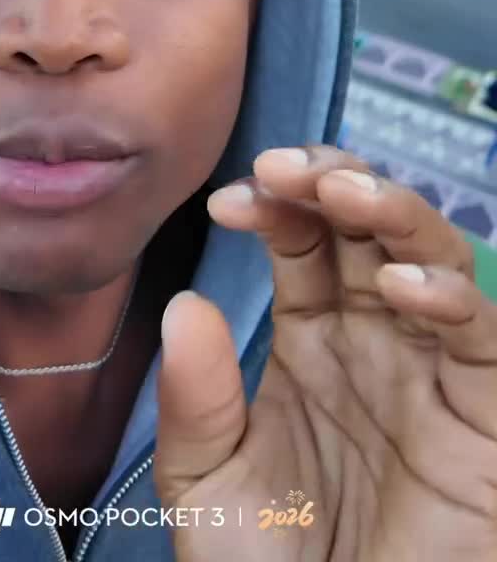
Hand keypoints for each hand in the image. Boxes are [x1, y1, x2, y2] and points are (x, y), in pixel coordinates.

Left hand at [154, 145, 496, 560]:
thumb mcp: (208, 483)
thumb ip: (194, 400)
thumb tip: (183, 303)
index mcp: (314, 336)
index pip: (303, 238)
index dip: (272, 204)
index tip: (226, 203)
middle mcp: (375, 336)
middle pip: (369, 225)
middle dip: (332, 179)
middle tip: (285, 168)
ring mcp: (430, 369)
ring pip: (433, 256)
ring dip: (393, 210)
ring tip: (342, 195)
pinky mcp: (482, 415)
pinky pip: (482, 336)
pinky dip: (449, 295)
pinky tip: (397, 285)